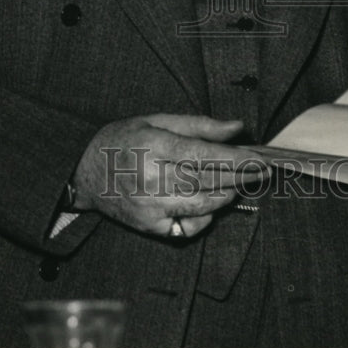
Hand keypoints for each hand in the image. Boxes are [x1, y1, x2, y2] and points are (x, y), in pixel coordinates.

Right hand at [71, 113, 269, 238]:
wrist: (84, 171)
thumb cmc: (123, 139)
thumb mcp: (156, 120)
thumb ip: (198, 125)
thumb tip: (236, 127)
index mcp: (153, 146)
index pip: (203, 155)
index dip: (236, 159)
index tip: (260, 158)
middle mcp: (151, 178)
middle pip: (207, 181)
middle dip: (241, 177)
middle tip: (262, 171)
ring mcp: (150, 206)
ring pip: (202, 206)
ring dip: (228, 196)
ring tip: (243, 184)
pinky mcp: (149, 226)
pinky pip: (187, 227)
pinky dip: (206, 216)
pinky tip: (214, 203)